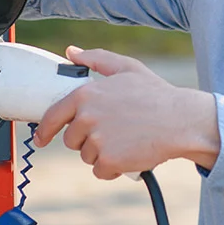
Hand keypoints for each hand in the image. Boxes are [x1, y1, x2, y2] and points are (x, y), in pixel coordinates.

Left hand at [34, 47, 220, 179]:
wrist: (181, 121)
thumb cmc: (157, 95)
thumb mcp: (127, 68)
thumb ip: (96, 59)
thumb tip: (71, 53)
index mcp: (86, 94)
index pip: (53, 116)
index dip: (45, 130)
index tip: (42, 138)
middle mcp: (87, 117)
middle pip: (72, 139)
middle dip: (88, 139)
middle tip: (113, 131)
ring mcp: (97, 140)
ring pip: (87, 156)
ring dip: (102, 154)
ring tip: (126, 140)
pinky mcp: (108, 160)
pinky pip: (101, 171)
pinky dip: (113, 168)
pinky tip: (129, 154)